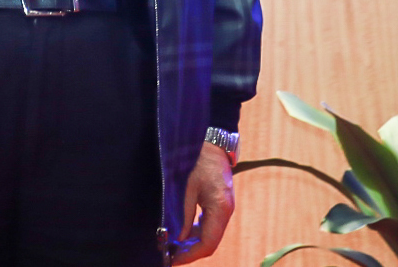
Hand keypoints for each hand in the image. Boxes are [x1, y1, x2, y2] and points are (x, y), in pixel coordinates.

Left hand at [169, 142, 234, 262]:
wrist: (214, 144)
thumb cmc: (199, 160)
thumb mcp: (188, 187)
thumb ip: (184, 213)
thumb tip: (179, 238)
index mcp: (220, 208)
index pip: (208, 243)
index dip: (191, 255)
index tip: (174, 260)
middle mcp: (226, 212)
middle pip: (211, 242)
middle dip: (191, 252)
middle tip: (171, 256)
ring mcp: (225, 209)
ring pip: (211, 235)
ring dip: (194, 244)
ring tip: (174, 248)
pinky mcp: (221, 205)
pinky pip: (210, 226)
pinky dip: (197, 233)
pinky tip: (183, 234)